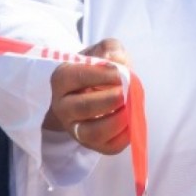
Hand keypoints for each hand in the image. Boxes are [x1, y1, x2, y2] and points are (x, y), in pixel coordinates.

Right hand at [43, 39, 131, 154]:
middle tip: (126, 93)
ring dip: (116, 121)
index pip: (77, 77)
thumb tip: (117, 60)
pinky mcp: (92, 144)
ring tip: (131, 107)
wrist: (91, 89)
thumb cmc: (98, 67)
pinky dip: (124, 137)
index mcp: (62, 79)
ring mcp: (75, 128)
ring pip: (91, 133)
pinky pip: (108, 147)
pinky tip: (133, 121)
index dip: (102, 75)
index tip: (121, 73)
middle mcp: (63, 107)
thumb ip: (111, 48)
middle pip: (82, 108)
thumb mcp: (103, 50)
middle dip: (109, 100)